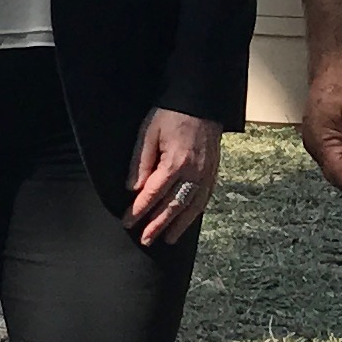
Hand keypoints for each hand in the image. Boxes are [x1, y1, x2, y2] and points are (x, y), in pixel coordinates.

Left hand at [125, 107, 222, 245]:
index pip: (153, 194)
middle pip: (173, 206)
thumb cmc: (170, 114)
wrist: (201, 101)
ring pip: (191, 207)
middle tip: (145, 240)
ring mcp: (206, 174)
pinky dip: (195, 213)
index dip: (139, 211)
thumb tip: (132, 189)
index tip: (128, 222)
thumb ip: (139, 162)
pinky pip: (204, 198)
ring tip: (167, 240)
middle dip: (157, 225)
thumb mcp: (147, 134)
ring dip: (178, 225)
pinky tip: (187, 221)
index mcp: (174, 163)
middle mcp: (193, 173)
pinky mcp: (213, 172)